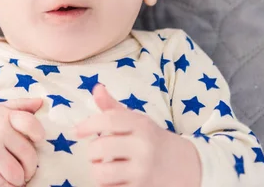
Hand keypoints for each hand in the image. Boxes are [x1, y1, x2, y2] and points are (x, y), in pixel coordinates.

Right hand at [0, 97, 44, 186]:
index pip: (30, 124)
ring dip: (21, 177)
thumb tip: (41, 102)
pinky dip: (9, 185)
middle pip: (28, 155)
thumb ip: (22, 105)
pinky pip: (3, 183)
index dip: (38, 133)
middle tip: (28, 166)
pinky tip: (8, 179)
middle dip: (31, 165)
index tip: (38, 139)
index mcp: (6, 117)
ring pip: (16, 173)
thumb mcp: (2, 108)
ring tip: (19, 174)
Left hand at [75, 84, 200, 186]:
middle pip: (99, 148)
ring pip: (101, 172)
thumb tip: (97, 88)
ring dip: (97, 170)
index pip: (108, 120)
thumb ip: (113, 108)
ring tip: (104, 167)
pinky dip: (107, 184)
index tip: (76, 131)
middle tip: (97, 153)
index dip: (87, 125)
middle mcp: (143, 147)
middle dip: (92, 151)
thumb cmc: (152, 139)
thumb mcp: (137, 121)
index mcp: (141, 125)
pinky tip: (114, 179)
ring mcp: (143, 171)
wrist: (187, 165)